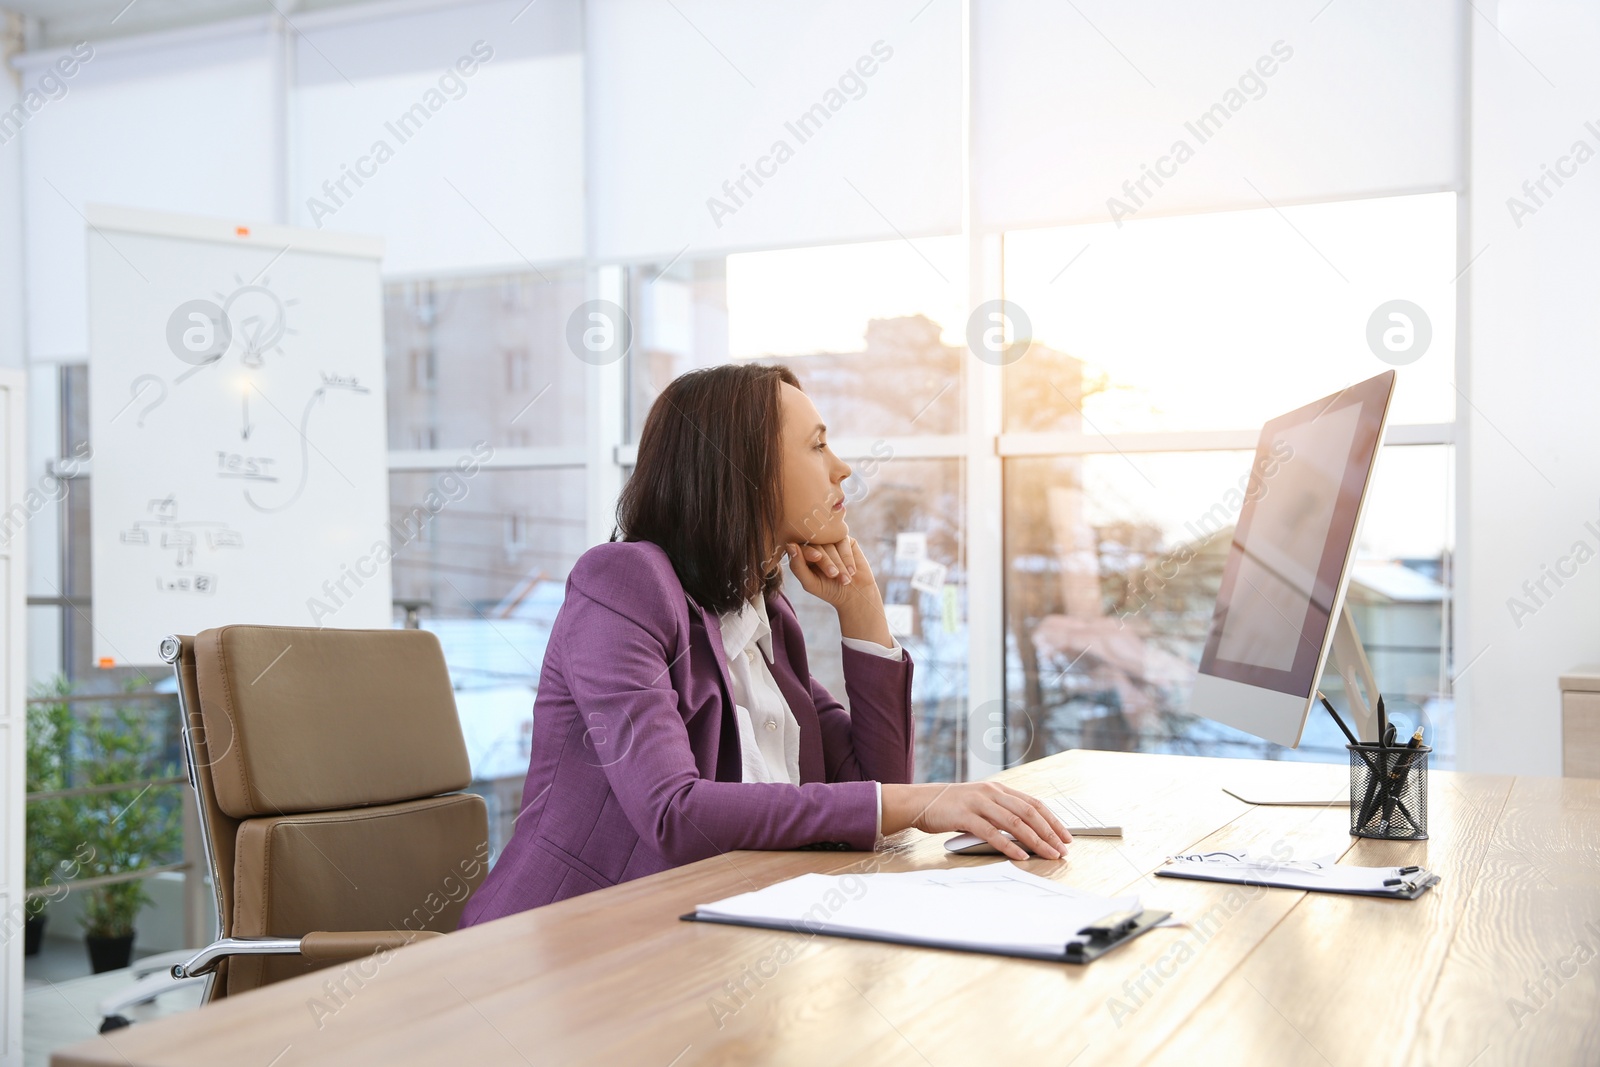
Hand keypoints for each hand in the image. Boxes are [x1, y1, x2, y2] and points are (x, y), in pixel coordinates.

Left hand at [784, 537, 891, 645]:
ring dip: (839, 562)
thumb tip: (790, 545)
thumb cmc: (828, 590)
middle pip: (817, 544)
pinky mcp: (844, 539)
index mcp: (802, 554)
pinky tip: (851, 571)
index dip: (809, 550)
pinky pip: (844, 541)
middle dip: (826, 560)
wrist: (854, 594)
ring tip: (844, 579)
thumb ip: (797, 566)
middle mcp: (815, 544)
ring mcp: (830, 540)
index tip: (817, 558)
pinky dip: (847, 556)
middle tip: (833, 575)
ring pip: (831, 542)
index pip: (801, 546)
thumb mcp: (810, 583)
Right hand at [880, 781, 1073, 860]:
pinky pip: (992, 832)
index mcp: (998, 789)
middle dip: (1050, 832)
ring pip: (1015, 822)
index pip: (1033, 804)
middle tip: (1063, 849)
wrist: (919, 802)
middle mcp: (991, 793)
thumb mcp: (979, 804)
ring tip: (1049, 854)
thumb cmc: (950, 807)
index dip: (1053, 820)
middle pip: (1029, 812)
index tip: (1066, 836)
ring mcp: (978, 803)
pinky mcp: (964, 816)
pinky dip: (1009, 845)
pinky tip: (1021, 855)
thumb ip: (1000, 813)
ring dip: (1035, 840)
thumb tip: (1026, 832)